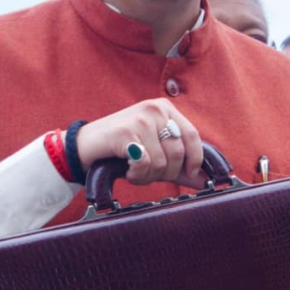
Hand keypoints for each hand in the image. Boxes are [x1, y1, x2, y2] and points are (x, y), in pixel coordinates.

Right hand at [75, 100, 205, 188]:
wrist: (84, 146)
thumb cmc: (122, 149)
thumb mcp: (154, 152)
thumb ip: (180, 166)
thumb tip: (205, 180)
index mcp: (166, 109)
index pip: (192, 135)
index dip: (195, 159)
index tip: (190, 174)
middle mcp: (155, 109)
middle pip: (178, 152)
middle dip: (167, 172)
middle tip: (151, 174)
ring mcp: (140, 118)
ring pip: (161, 161)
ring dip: (149, 176)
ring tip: (136, 171)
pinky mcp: (125, 131)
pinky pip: (145, 163)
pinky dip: (137, 174)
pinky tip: (128, 170)